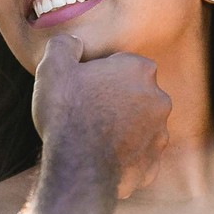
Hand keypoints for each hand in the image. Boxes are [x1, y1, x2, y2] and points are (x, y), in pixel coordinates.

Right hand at [33, 35, 169, 198]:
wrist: (79, 170)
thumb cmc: (67, 115)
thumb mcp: (54, 68)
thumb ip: (65, 46)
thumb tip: (74, 43)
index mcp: (140, 70)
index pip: (120, 64)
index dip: (98, 75)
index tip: (81, 88)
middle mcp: (159, 99)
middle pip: (132, 94)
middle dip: (113, 101)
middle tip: (84, 113)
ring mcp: (160, 134)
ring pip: (137, 125)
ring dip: (120, 129)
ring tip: (91, 139)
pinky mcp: (154, 163)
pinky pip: (137, 155)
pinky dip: (122, 156)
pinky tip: (100, 159)